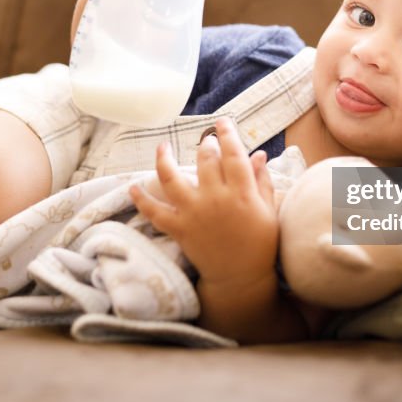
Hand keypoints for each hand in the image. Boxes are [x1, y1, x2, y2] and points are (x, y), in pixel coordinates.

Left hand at [129, 118, 278, 286]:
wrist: (240, 280)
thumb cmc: (259, 245)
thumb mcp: (268, 211)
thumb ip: (262, 181)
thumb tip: (259, 155)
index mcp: (242, 193)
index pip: (233, 154)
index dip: (227, 134)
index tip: (222, 122)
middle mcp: (216, 199)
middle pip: (204, 161)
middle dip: (205, 145)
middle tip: (206, 141)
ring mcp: (194, 213)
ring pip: (172, 179)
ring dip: (164, 160)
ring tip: (163, 147)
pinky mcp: (179, 229)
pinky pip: (155, 212)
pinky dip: (141, 199)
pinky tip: (133, 186)